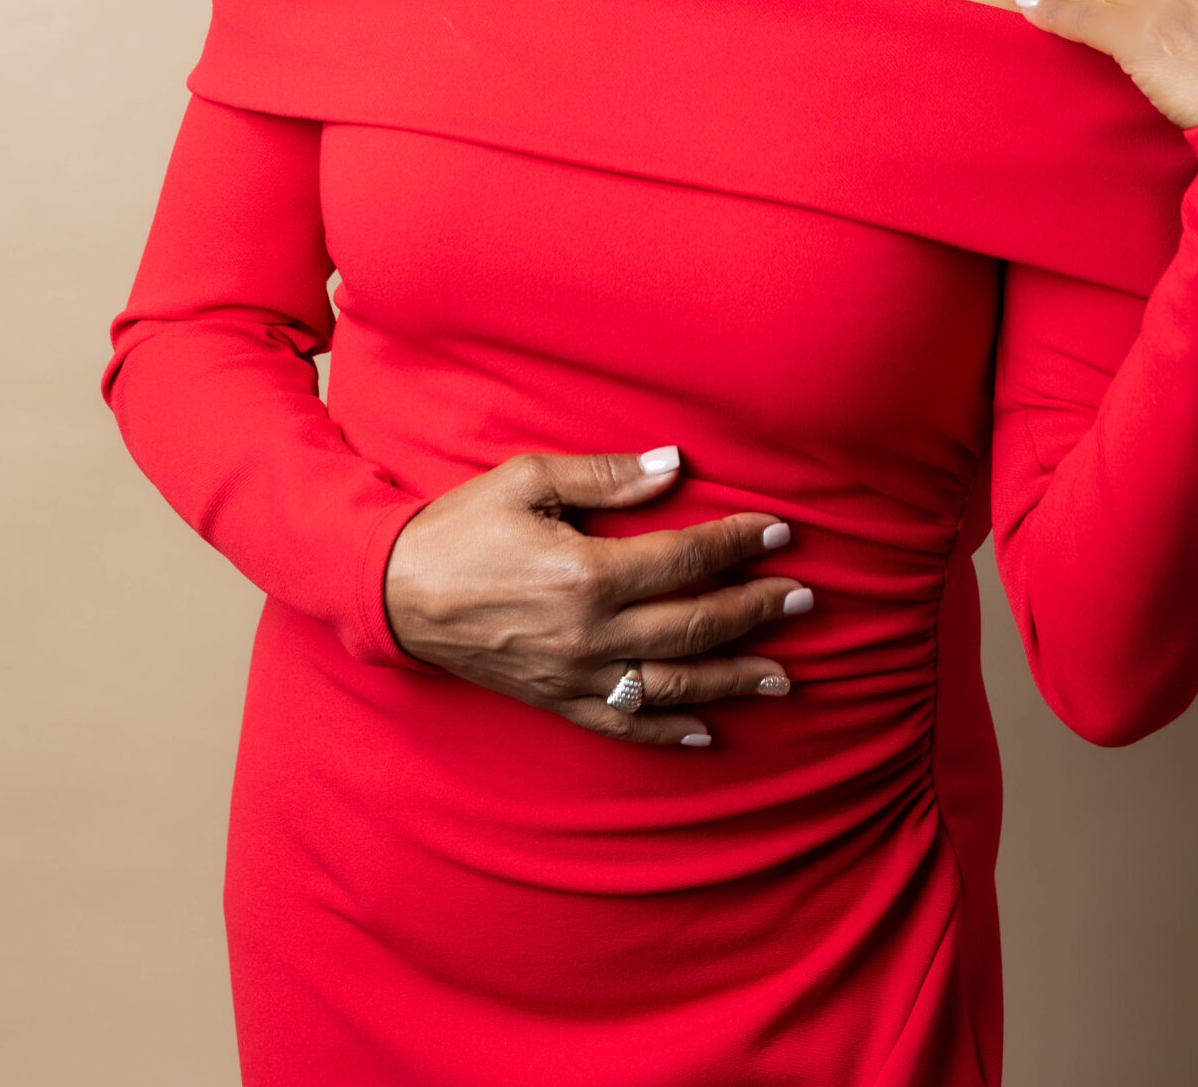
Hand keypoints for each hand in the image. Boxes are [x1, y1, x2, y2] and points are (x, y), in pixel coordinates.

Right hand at [383, 446, 807, 747]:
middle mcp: (590, 634)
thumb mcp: (528, 479)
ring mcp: (576, 676)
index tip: (778, 532)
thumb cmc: (461, 527)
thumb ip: (607, 476)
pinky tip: (710, 731)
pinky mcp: (557, 701)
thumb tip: (673, 465)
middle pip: (693, 624)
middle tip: (803, 598)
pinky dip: (670, 732)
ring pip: (674, 683)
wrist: (395, 593)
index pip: (685, 559)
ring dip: (734, 677)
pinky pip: (625, 725)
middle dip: (755, 610)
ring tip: (785, 675)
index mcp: (587, 573)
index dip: (737, 543)